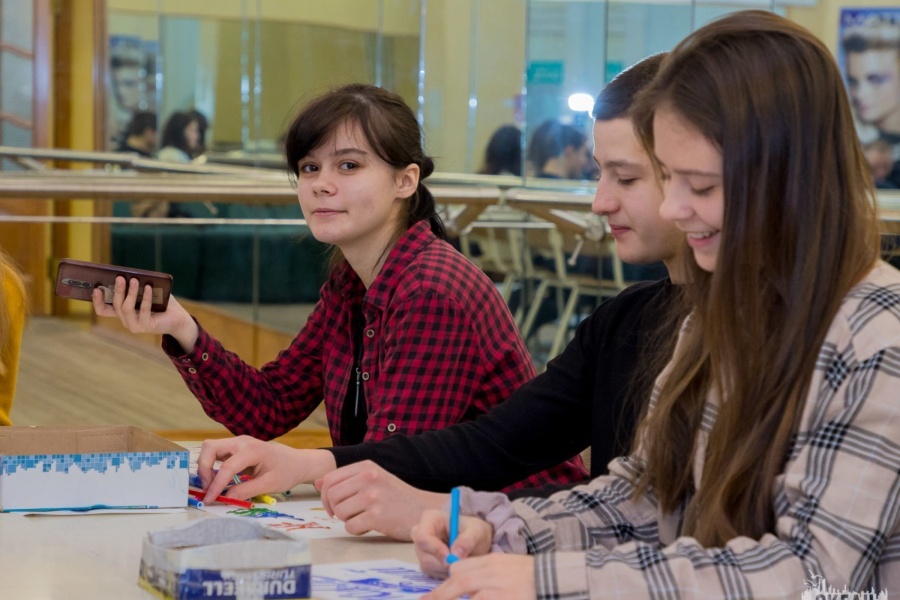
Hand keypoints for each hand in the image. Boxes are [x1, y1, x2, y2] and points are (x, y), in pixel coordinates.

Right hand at [91, 275, 197, 350]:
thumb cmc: (161, 303)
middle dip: (117, 290)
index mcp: (122, 312)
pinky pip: (143, 310)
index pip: (103, 310)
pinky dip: (145, 297)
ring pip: (126, 308)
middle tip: (119, 277)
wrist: (178, 317)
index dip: (97, 301)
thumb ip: (138, 286)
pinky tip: (148, 287)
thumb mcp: (147, 292)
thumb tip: (130, 273)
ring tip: (133, 280)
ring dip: (129, 293)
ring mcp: (135, 325)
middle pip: (116, 305)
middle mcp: (126, 320)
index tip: (96, 288)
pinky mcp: (146, 326)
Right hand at [196, 436, 336, 501]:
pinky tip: (218, 479)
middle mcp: (242, 442)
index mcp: (252, 450)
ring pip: (210, 448)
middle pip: (210, 447)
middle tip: (209, 488)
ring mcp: (238, 442)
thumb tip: (225, 497)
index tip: (209, 500)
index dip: (216, 485)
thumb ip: (246, 490)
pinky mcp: (236, 447)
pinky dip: (211, 465)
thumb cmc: (287, 472)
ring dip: (206, 466)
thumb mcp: (269, 485)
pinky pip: (217, 453)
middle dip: (203, 468)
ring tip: (214, 485)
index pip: (227, 467)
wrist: (297, 462)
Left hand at [318, 460, 446, 539]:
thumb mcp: (373, 479)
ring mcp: (373, 497)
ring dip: (348, 520)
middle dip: (335, 509)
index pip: (330, 479)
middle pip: (332, 496)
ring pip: (340, 512)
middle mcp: (369, 478)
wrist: (423, 510)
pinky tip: (370, 525)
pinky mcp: (377, 516)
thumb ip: (347, 480)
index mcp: (366, 466)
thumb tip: (317, 482)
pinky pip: (351, 527)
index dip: (325, 495)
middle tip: (348, 514)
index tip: (333, 505)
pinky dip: (357, 530)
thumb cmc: (397, 496)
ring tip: (364, 517)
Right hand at [412, 509, 492, 578]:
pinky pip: (432, 573)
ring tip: (461, 561)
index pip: (423, 537)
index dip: (435, 549)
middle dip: (442, 562)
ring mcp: (422, 549)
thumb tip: (456, 554)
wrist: (475, 540)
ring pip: (428, 566)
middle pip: (424, 554)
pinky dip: (445, 573)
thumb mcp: (477, 531)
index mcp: (430, 519)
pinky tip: (456, 565)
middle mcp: (421, 533)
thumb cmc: (474, 531)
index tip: (450, 557)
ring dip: (446, 568)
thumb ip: (468, 540)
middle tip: (460, 562)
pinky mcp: (425, 563)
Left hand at [424, 554, 535, 599]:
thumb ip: (484, 571)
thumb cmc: (529, 574)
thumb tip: (462, 583)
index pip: (460, 569)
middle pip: (459, 582)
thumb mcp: (504, 565)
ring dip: (456, 598)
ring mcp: (498, 590)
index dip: (447, 582)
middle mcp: (492, 574)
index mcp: (491, 561)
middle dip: (440, 595)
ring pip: (469, 596)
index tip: (437, 594)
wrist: (554, 580)